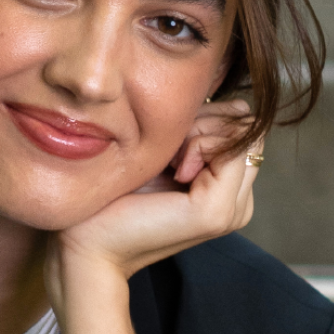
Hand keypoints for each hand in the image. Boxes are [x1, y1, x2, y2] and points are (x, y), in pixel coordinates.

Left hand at [49, 98, 261, 293]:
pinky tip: (173, 169)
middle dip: (208, 122)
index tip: (170, 144)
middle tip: (170, 154)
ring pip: (243, 132)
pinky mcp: (216, 211)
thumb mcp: (162, 152)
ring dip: (202, 132)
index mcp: (227, 191)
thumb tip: (219, 90)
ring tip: (170, 162)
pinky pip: (229, 148)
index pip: (244, 125)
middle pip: (246, 125)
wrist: (87, 243)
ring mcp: (232, 211)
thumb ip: (195, 129)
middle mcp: (238, 203)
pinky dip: (199, 144)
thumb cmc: (113, 196)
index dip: (211, 118)